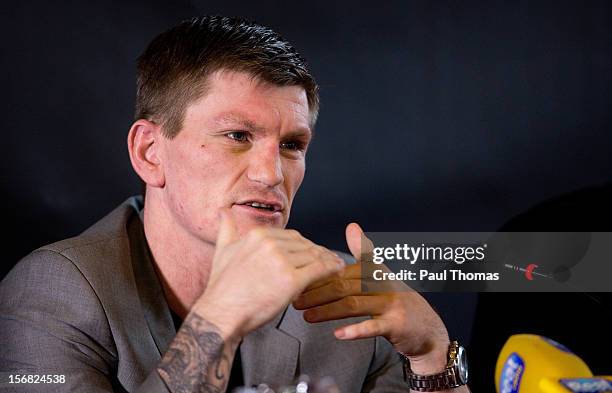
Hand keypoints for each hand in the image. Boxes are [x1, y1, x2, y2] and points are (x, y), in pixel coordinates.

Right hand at [192, 209, 345, 339]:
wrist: (220, 314)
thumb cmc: (222, 288)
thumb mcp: (222, 251)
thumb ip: (227, 229)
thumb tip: (224, 211)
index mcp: (258, 235)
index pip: (291, 236)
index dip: (305, 244)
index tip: (312, 250)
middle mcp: (271, 244)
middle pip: (304, 245)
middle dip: (318, 251)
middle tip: (329, 257)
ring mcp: (282, 261)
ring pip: (313, 256)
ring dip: (328, 259)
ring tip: (336, 264)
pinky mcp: (291, 280)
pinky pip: (318, 270)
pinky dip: (331, 269)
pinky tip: (337, 270)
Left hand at [292, 223, 450, 374]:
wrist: (428, 328)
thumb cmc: (398, 301)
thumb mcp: (383, 274)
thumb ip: (365, 252)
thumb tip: (352, 225)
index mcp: (377, 270)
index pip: (343, 270)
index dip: (319, 275)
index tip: (299, 278)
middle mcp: (384, 284)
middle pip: (344, 286)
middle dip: (317, 293)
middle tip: (296, 300)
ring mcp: (391, 304)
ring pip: (353, 305)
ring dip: (327, 311)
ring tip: (307, 316)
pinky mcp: (396, 325)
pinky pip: (373, 326)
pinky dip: (355, 330)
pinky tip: (338, 334)